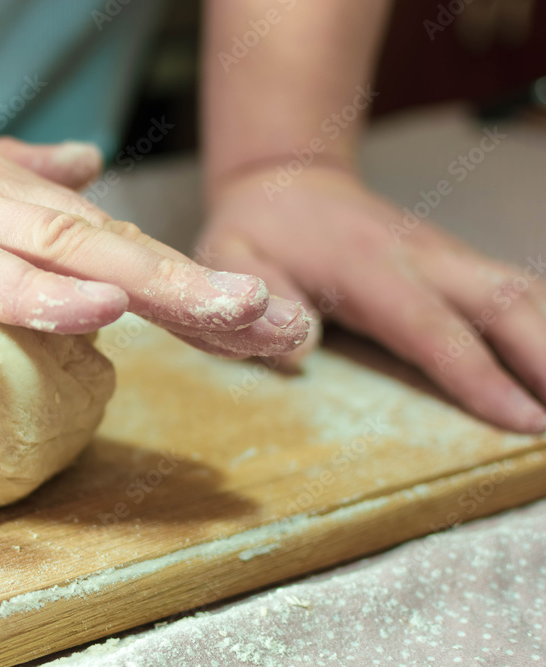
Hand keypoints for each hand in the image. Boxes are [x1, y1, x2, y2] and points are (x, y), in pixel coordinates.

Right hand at [0, 64, 307, 355]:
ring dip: (156, 283)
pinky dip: (34, 290)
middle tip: (290, 325)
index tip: (260, 319)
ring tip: (242, 313)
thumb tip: (84, 173)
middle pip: (112, 247)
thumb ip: (8, 181)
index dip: (189, 282)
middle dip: (205, 288)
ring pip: (61, 251)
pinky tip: (99, 307)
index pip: (109, 243)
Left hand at [199, 165, 545, 432]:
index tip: (525, 419)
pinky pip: (515, 291)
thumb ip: (252, 296)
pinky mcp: (455, 261)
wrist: (286, 181)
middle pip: (504, 302)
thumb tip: (301, 347)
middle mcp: (420, 257)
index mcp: (365, 266)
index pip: (429, 326)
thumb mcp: (229, 256)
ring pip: (522, 291)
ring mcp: (444, 255)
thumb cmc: (255, 231)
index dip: (478, 374)